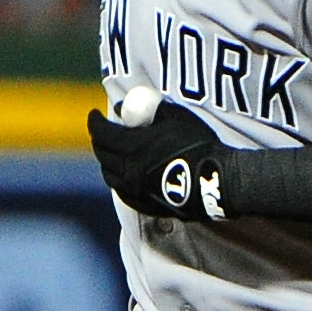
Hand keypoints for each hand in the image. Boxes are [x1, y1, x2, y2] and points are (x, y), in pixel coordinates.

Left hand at [87, 100, 226, 220]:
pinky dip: (121, 180)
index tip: (94, 114)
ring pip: (110, 176)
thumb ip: (148, 110)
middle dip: (99, 141)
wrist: (217, 180)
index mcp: (131, 147)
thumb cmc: (198, 145)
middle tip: (104, 133)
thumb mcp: (175, 117)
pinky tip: (128, 175)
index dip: (95, 121)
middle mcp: (128, 171)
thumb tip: (124, 106)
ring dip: (108, 162)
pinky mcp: (145, 204)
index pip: (101, 133)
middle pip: (102, 155)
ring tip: (114, 154)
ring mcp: (135, 190)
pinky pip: (123, 191)